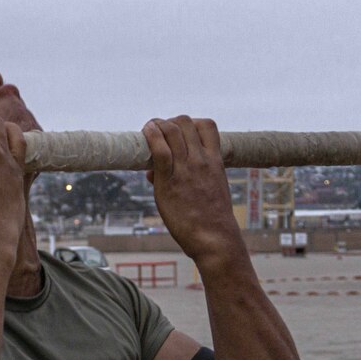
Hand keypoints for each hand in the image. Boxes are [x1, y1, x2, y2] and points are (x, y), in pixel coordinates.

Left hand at [143, 116, 242, 265]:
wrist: (214, 238)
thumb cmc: (210, 219)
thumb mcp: (209, 191)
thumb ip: (187, 177)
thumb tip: (152, 172)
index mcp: (215, 161)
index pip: (207, 125)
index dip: (191, 122)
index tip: (179, 131)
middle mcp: (201, 160)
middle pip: (185, 122)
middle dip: (169, 122)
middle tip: (159, 132)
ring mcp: (186, 169)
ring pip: (171, 130)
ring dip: (156, 125)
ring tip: (148, 131)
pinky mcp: (170, 180)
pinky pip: (160, 150)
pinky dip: (150, 137)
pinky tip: (145, 134)